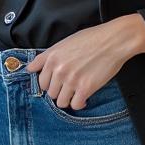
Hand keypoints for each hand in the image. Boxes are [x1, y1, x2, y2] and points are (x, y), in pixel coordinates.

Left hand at [27, 14, 144, 108]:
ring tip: (75, 93)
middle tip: (69, 88)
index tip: (55, 84)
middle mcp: (58, 69)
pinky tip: (84, 98)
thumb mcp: (64, 43)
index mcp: (51, 57)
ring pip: (60, 101)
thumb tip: (31, 68)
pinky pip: (75, 105)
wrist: (113, 41)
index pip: (40, 81)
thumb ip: (47, 57)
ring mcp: (71, 80)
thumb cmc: (91, 39)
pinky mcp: (85, 88)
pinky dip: (79, 104)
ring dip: (68, 99)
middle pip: (50, 92)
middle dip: (59, 91)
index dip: (48, 84)